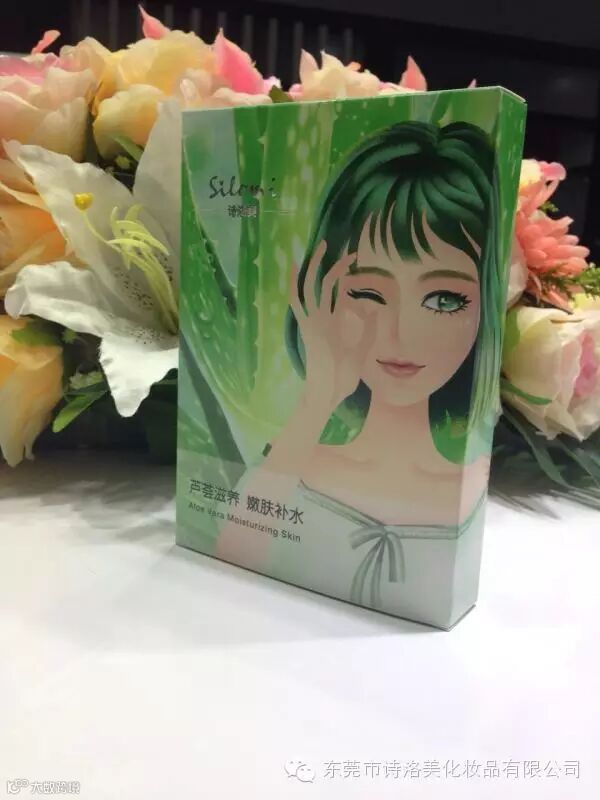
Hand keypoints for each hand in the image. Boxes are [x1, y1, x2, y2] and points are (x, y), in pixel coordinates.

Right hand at [290, 240, 371, 413]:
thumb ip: (366, 330)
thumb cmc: (342, 379)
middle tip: (346, 249)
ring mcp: (312, 323)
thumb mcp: (360, 350)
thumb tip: (373, 309)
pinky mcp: (308, 329)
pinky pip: (298, 303)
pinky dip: (295, 284)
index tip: (354, 263)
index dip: (344, 276)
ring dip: (317, 266)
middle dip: (333, 264)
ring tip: (324, 246)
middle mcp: (320, 320)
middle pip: (323, 284)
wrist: (329, 395)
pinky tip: (296, 267)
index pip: (336, 293)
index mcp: (331, 324)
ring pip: (312, 287)